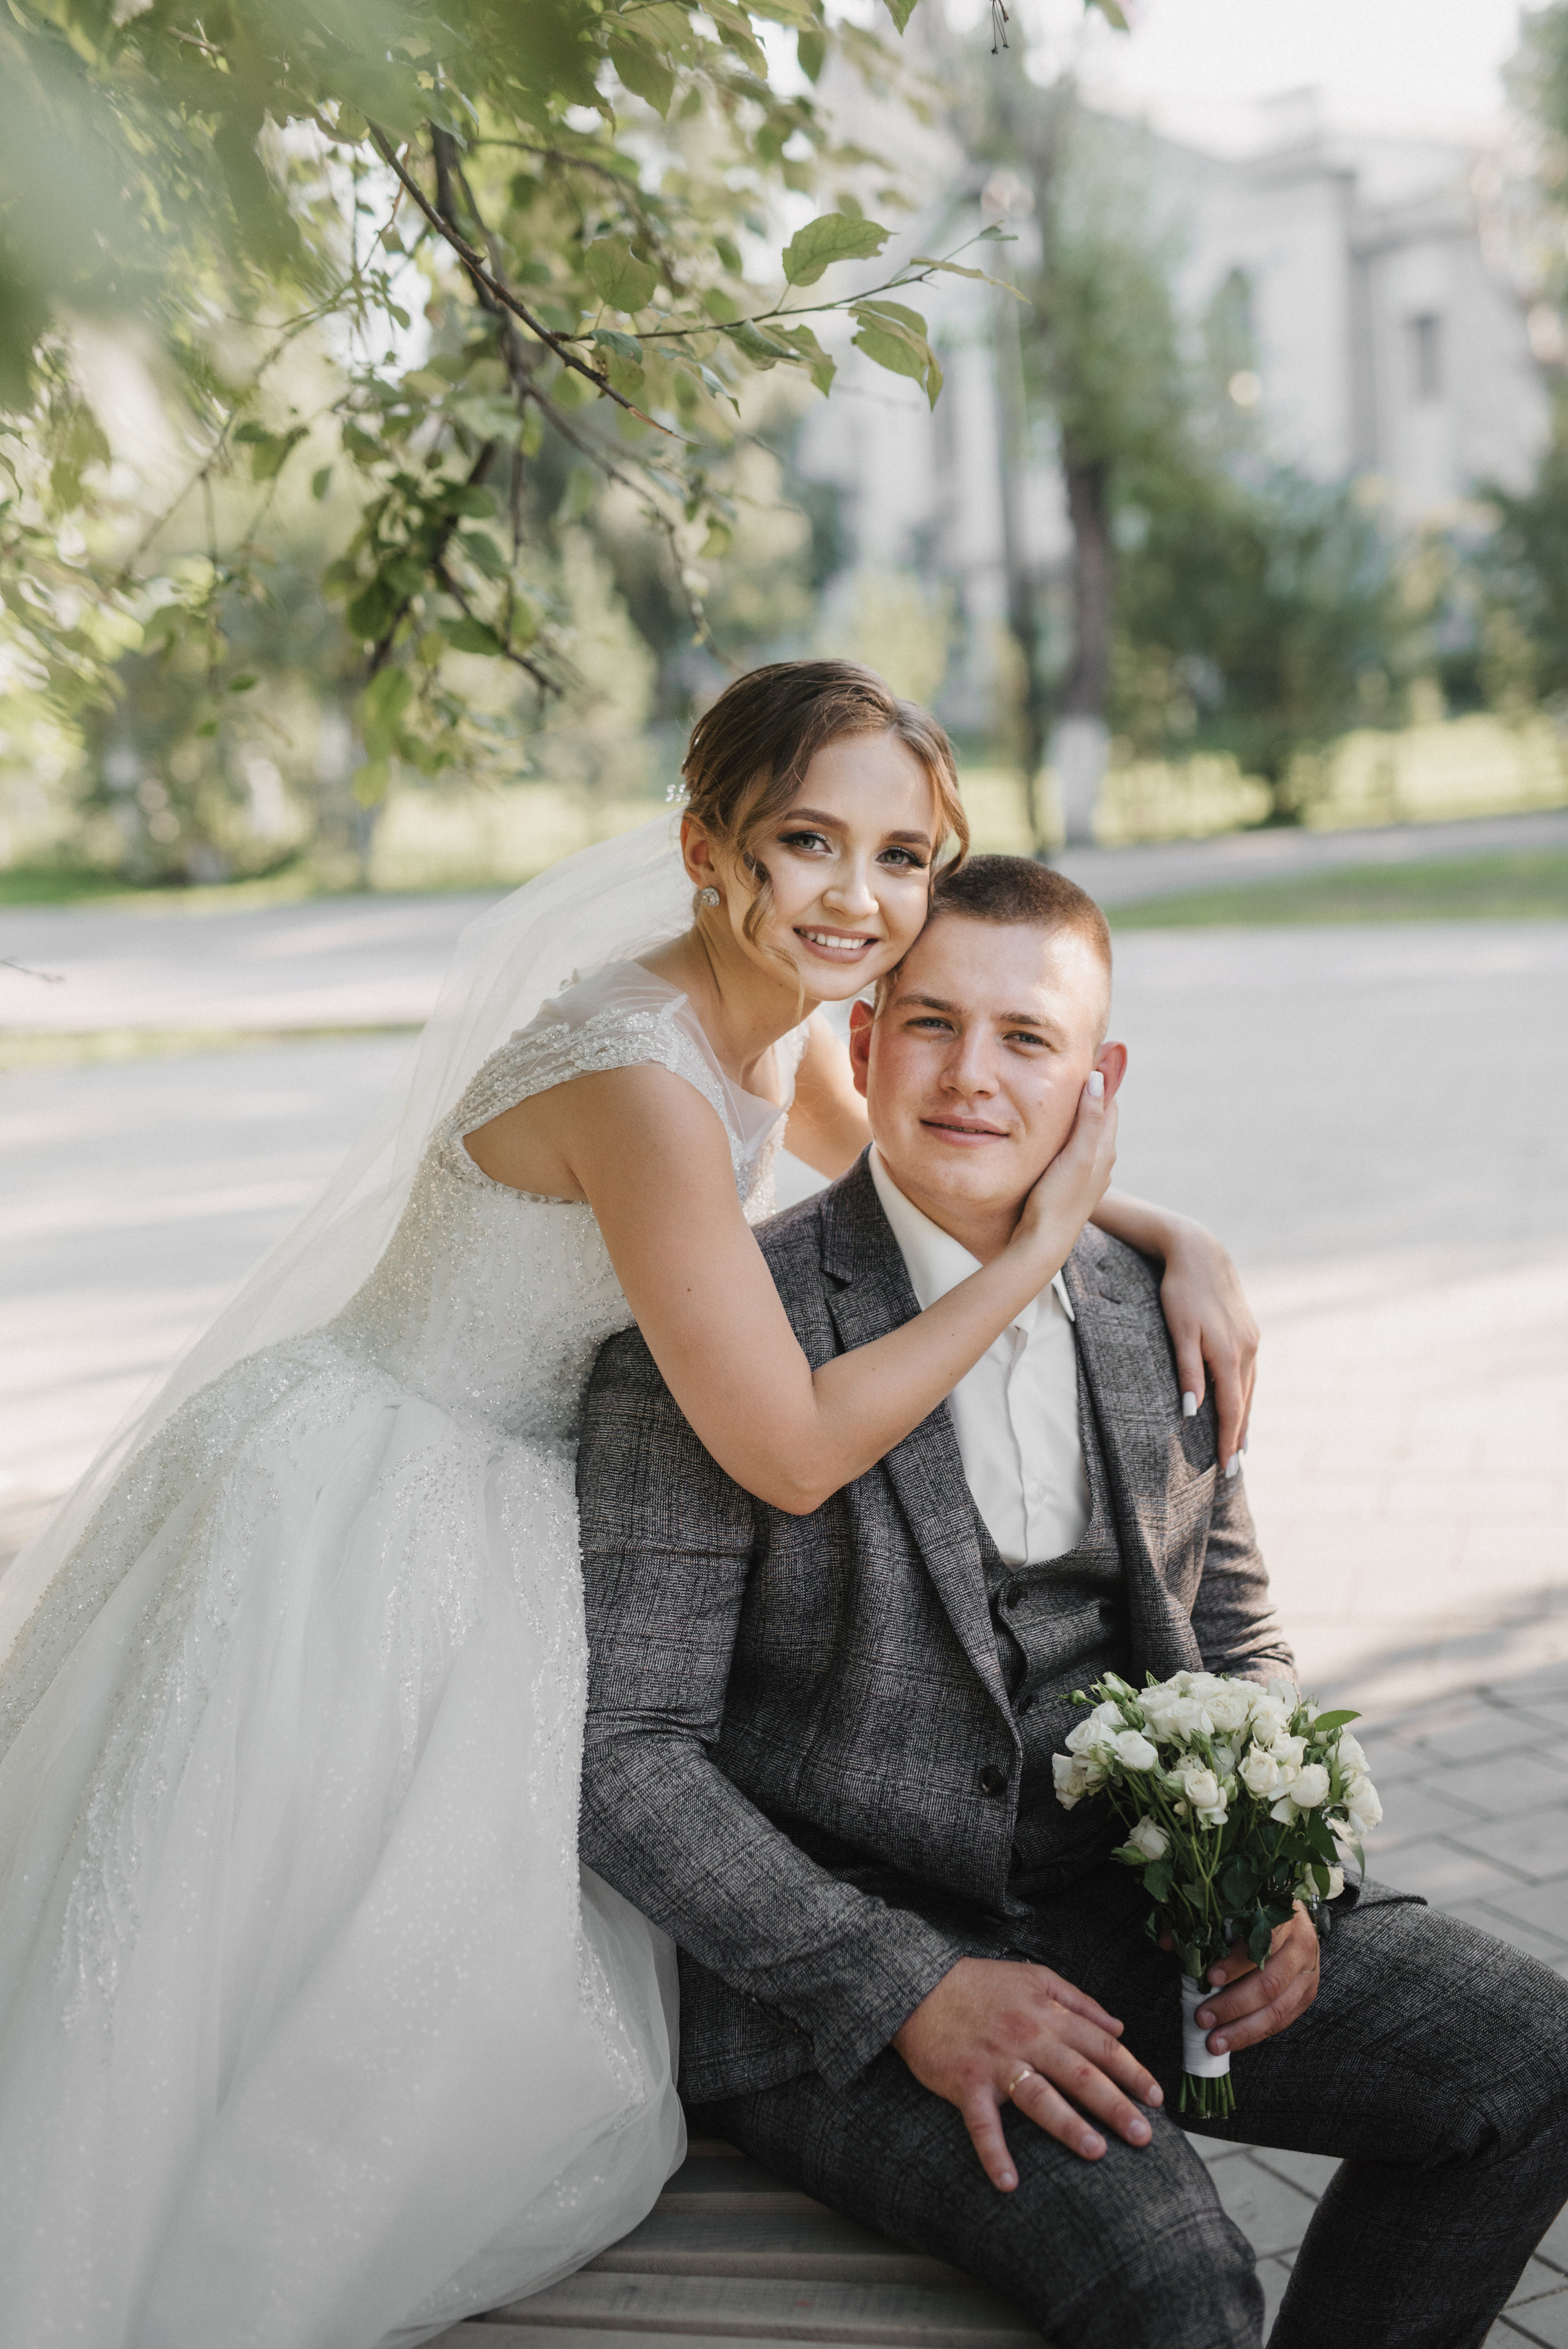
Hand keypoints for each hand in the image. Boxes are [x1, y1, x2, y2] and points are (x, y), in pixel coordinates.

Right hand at [891, 1956, 1162, 2190]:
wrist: (919, 1984)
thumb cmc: (980, 1983)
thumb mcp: (1034, 1976)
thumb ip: (1079, 2001)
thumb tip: (1119, 2027)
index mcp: (1048, 2013)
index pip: (1101, 2045)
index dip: (1132, 2071)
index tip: (1156, 2098)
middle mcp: (1028, 2037)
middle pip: (1080, 2074)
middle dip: (1115, 2106)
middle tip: (1144, 2136)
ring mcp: (997, 2062)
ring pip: (1039, 2096)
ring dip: (1067, 2125)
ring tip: (1096, 2151)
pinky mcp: (965, 2082)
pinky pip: (982, 2123)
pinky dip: (994, 2152)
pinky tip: (1008, 2182)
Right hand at [1014, 1076, 1118, 1265]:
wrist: (1043, 1243)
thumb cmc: (1058, 1199)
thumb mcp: (1077, 1154)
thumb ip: (1089, 1118)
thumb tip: (1099, 1078)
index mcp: (1105, 1148)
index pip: (1109, 1102)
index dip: (1101, 1079)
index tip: (1091, 1055)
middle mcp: (1101, 1160)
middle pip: (1097, 1117)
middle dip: (1088, 1094)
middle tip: (1073, 1069)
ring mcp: (1086, 1174)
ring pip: (1085, 1135)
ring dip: (1076, 1116)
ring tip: (1060, 1096)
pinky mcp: (1070, 1185)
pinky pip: (1073, 1151)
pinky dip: (1066, 1136)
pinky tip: (1050, 1136)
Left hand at [1157, 1218, 1258, 1472]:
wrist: (1200, 1251)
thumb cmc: (1180, 1291)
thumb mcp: (1178, 1330)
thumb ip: (1187, 1371)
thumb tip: (1192, 1411)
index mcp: (1229, 1354)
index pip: (1230, 1409)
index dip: (1227, 1440)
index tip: (1224, 1468)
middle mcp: (1247, 1350)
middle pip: (1243, 1404)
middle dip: (1238, 1437)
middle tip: (1232, 1470)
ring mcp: (1251, 1340)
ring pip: (1249, 1389)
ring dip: (1244, 1418)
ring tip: (1240, 1445)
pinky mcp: (1249, 1331)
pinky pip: (1249, 1373)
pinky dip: (1245, 1394)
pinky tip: (1240, 1403)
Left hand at [1190, 1906, 1319, 2055]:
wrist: (1294, 1916)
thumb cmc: (1257, 1910)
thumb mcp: (1231, 1905)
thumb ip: (1199, 1920)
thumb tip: (1168, 1942)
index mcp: (1283, 1918)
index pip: (1262, 1942)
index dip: (1236, 1963)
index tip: (1210, 1977)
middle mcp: (1301, 1947)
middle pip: (1270, 1983)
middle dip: (1233, 2006)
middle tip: (1204, 2018)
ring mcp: (1307, 1974)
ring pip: (1277, 2009)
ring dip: (1243, 2030)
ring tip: (1215, 2041)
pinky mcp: (1306, 1995)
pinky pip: (1282, 2021)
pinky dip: (1256, 2033)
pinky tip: (1233, 2040)